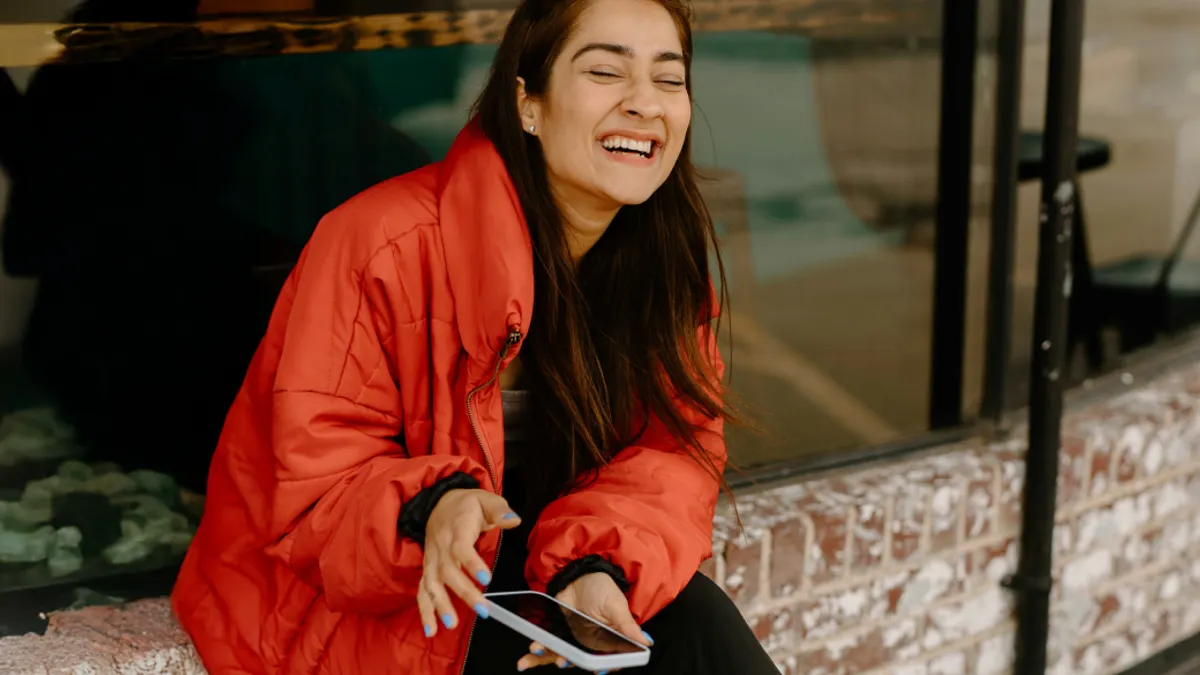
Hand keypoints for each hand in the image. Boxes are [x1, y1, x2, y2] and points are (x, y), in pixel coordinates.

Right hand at [419, 488, 520, 637]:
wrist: (439, 503)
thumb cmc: (467, 505)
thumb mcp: (485, 499)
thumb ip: (500, 510)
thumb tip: (514, 520)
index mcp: (456, 529)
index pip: (461, 548)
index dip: (472, 563)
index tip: (486, 578)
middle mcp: (440, 546)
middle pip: (448, 571)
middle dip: (464, 592)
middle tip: (482, 609)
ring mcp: (432, 560)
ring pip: (432, 583)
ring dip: (440, 605)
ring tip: (452, 623)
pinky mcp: (428, 569)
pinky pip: (422, 591)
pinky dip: (425, 611)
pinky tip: (431, 630)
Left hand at [516, 573, 652, 671]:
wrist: (578, 573)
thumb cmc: (602, 588)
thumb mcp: (615, 605)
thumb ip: (626, 625)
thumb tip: (646, 641)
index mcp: (609, 641)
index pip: (608, 661)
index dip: (603, 668)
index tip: (597, 669)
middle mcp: (590, 645)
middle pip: (581, 662)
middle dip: (570, 662)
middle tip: (562, 659)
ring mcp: (572, 641)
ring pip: (561, 657)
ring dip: (547, 659)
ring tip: (538, 651)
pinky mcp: (557, 633)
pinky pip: (547, 647)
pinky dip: (535, 654)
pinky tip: (527, 657)